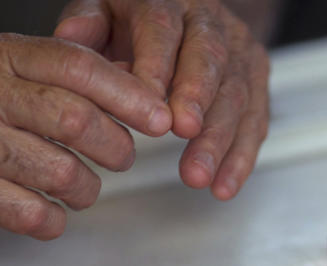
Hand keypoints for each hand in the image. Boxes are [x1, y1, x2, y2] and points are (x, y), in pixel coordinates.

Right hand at [0, 33, 172, 238]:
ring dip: (87, 189)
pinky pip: (32, 214)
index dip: (128, 93)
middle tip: (120, 158)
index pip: (76, 65)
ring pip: (60, 172)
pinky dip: (54, 221)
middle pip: (75, 120)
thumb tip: (137, 91)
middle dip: (115, 147)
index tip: (161, 119)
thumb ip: (51, 76)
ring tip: (80, 189)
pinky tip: (49, 215)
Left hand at [55, 0, 270, 199]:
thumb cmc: (136, 20)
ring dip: (219, 140)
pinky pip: (256, 120)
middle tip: (186, 133)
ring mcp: (238, 50)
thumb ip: (86, 24)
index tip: (147, 105)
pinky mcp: (256, 79)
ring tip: (198, 175)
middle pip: (209, 60)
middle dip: (199, 100)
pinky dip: (241, 158)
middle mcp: (209, 22)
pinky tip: (224, 185)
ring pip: (237, 94)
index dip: (157, 67)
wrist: (185, 12)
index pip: (163, 28)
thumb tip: (70, 39)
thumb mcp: (102, 10)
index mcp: (167, 0)